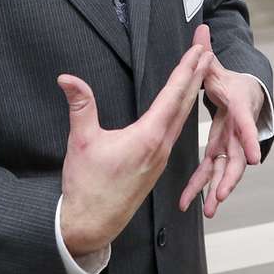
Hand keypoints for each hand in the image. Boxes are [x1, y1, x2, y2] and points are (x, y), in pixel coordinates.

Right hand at [58, 28, 213, 256]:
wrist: (91, 223)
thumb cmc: (87, 185)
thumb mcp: (81, 141)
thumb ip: (80, 106)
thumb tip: (67, 78)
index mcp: (147, 137)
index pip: (173, 95)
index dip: (186, 69)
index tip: (199, 50)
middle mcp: (160, 146)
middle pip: (185, 103)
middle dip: (196, 74)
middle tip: (207, 50)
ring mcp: (160, 157)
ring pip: (182, 118)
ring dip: (191, 92)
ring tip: (199, 72)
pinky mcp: (156, 166)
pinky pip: (175, 131)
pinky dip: (182, 111)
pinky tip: (181, 108)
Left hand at [179, 24, 264, 217]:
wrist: (246, 94)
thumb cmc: (231, 82)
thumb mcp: (218, 66)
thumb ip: (207, 52)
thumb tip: (200, 28)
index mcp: (237, 108)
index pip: (244, 124)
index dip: (248, 140)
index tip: (252, 160)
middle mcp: (238, 129)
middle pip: (237, 156)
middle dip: (231, 178)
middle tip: (223, 195)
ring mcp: (232, 142)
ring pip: (226, 170)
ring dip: (218, 189)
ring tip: (209, 209)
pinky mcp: (222, 150)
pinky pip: (214, 171)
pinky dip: (207, 187)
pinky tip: (199, 205)